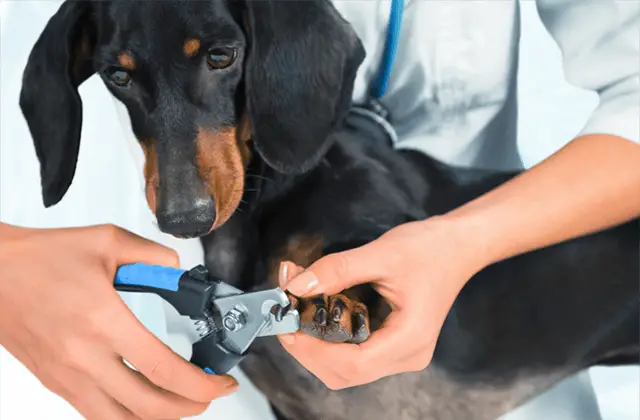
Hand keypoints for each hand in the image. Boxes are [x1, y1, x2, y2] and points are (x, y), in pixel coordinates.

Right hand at [0, 223, 237, 419]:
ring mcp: (67, 376)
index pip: (164, 370)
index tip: (221, 382)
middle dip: (190, 407)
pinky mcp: (55, 382)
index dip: (201, 385)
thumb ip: (152, 255)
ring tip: (181, 402)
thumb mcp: (107, 241)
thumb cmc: (42, 257)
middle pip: (149, 407)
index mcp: (103, 321)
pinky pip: (96, 414)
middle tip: (209, 394)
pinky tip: (143, 401)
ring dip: (159, 418)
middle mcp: (85, 358)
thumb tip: (178, 270)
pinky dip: (127, 416)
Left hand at [276, 216, 486, 389]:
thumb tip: (296, 286)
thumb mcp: (379, 253)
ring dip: (316, 344)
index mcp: (410, 340)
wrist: (457, 246)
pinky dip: (330, 340)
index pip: (352, 364)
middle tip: (288, 315)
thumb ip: (336, 271)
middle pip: (345, 373)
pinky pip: (355, 354)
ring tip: (300, 310)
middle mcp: (407, 356)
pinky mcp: (394, 345)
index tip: (287, 324)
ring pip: (347, 368)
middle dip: (309, 349)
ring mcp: (402, 354)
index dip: (312, 350)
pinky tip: (318, 314)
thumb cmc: (429, 248)